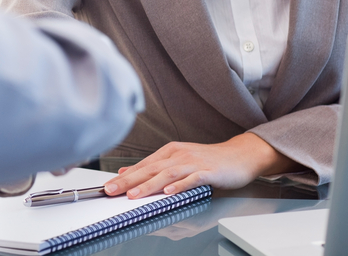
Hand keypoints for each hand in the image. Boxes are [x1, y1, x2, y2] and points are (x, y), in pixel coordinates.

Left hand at [103, 133, 299, 198]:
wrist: (239, 155)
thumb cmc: (208, 160)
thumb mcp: (178, 160)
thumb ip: (154, 166)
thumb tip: (128, 172)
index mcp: (169, 152)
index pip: (143, 165)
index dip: (124, 176)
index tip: (108, 187)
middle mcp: (179, 155)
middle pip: (151, 169)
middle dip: (129, 181)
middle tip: (112, 191)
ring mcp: (194, 163)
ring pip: (167, 174)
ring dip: (149, 185)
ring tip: (134, 195)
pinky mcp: (209, 172)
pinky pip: (192, 179)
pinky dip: (180, 186)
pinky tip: (169, 193)